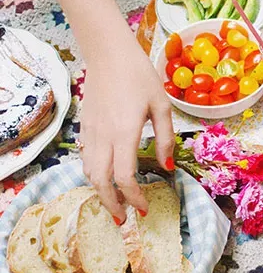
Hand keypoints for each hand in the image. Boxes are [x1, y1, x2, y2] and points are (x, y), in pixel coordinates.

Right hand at [80, 31, 173, 223]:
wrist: (108, 53)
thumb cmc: (139, 76)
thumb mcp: (161, 106)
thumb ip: (166, 138)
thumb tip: (168, 166)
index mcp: (124, 133)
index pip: (124, 177)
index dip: (133, 197)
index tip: (145, 208)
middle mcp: (103, 137)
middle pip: (100, 182)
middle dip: (111, 204)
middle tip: (124, 220)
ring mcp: (90, 132)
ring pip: (89, 172)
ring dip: (100, 192)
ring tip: (115, 203)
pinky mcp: (85, 127)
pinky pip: (86, 158)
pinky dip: (93, 175)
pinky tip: (106, 178)